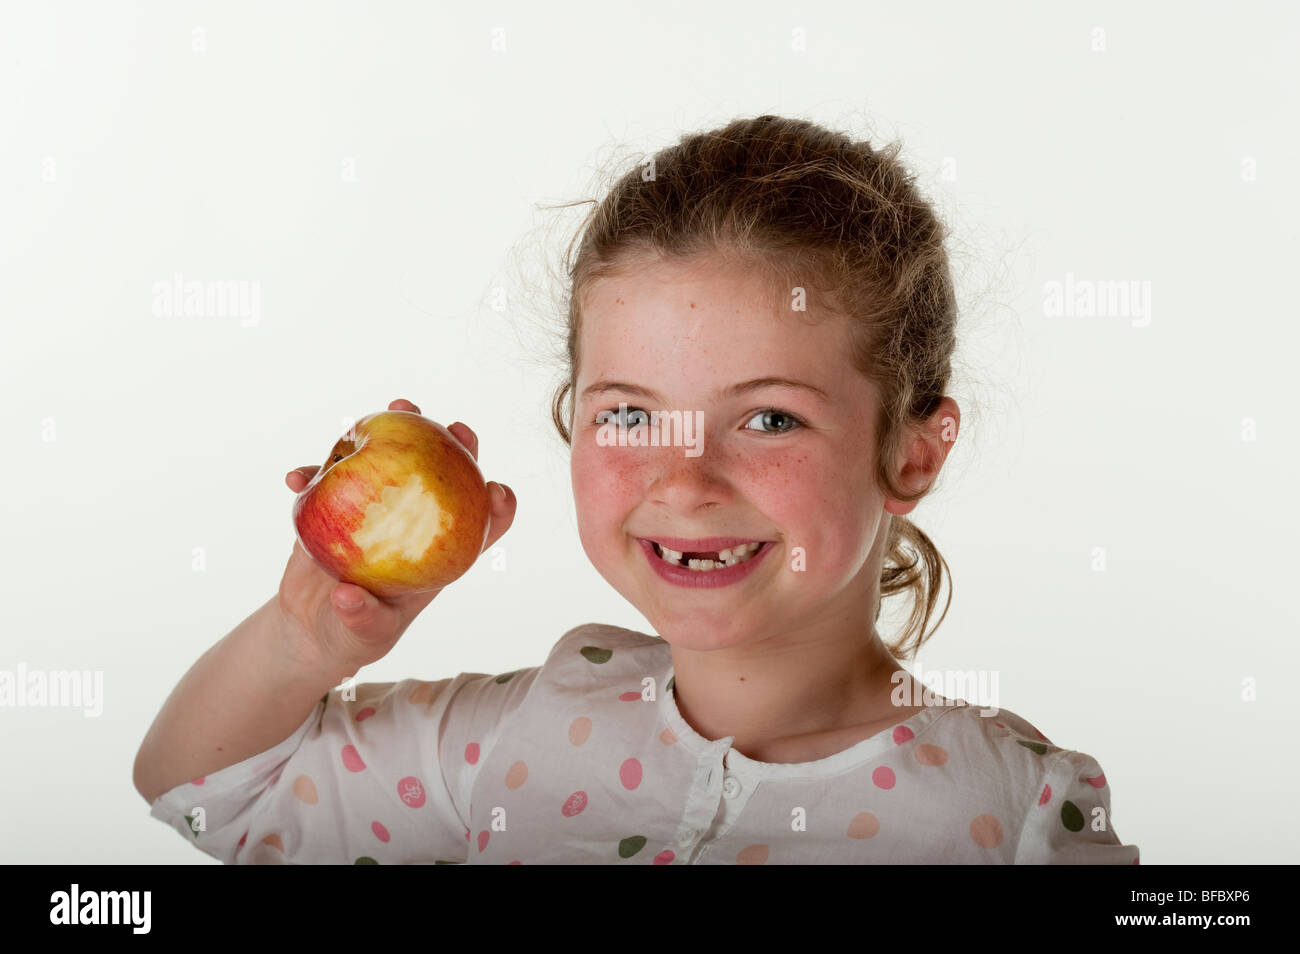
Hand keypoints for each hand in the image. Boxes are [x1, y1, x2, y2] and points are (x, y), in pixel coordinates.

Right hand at [276, 398, 515, 675]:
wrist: (312, 625)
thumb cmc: (354, 634)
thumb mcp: (363, 635)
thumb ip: (361, 619)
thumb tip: (348, 596)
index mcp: (435, 554)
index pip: (479, 528)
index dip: (495, 508)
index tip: (497, 490)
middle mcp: (412, 522)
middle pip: (443, 477)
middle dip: (456, 446)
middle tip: (454, 427)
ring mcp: (375, 507)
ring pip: (390, 460)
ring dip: (395, 431)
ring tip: (397, 409)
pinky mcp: (335, 505)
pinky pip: (325, 480)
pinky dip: (310, 474)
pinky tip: (296, 477)